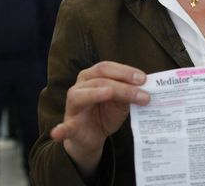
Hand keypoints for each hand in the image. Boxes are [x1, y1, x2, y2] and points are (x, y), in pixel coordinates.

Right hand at [50, 61, 149, 177]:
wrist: (92, 137)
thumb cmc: (106, 113)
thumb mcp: (121, 102)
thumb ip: (129, 92)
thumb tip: (146, 86)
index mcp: (92, 77)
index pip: (107, 68)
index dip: (125, 71)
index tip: (143, 79)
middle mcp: (79, 87)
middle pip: (99, 79)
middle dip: (121, 84)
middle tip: (141, 91)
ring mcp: (72, 106)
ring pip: (82, 95)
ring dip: (99, 94)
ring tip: (110, 93)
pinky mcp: (70, 125)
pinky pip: (64, 127)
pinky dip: (60, 129)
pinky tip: (58, 132)